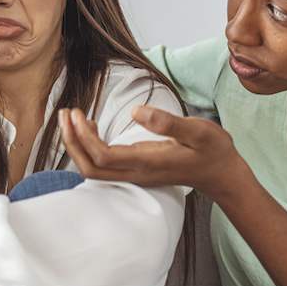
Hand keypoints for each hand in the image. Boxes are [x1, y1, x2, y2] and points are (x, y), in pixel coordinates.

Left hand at [58, 105, 252, 200]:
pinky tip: (91, 127)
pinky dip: (89, 147)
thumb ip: (168, 122)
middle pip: (91, 168)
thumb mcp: (198, 131)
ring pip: (94, 169)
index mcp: (148, 162)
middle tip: (65, 113)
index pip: (104, 157)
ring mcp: (135, 175)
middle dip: (72, 142)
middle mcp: (137, 173)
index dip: (84, 137)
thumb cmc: (212, 150)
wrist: (221, 174)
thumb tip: (137, 111)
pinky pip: (103, 166)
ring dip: (77, 145)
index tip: (77, 113)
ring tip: (71, 117)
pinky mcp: (136, 171)